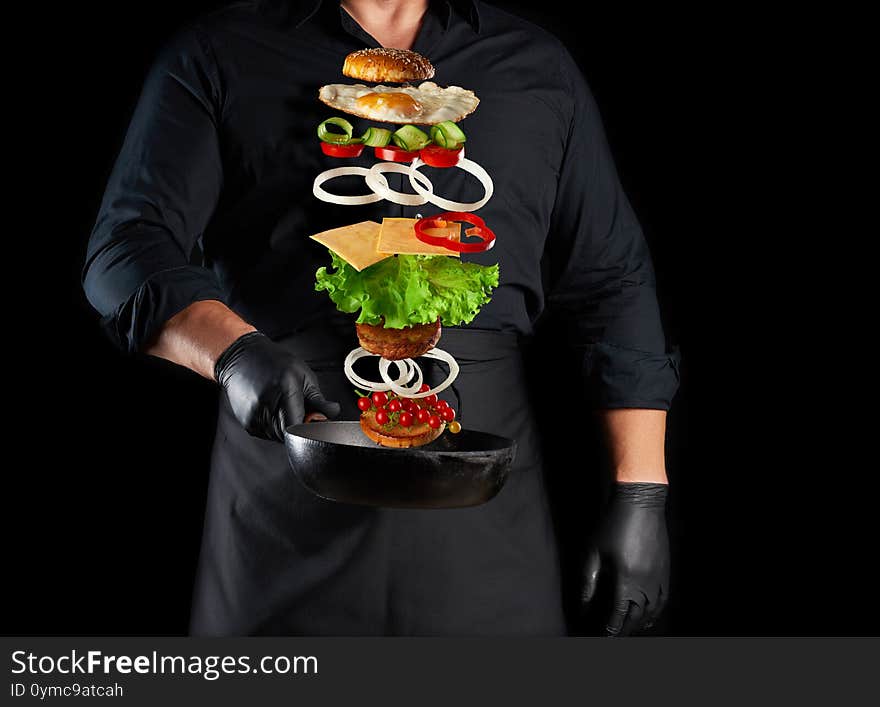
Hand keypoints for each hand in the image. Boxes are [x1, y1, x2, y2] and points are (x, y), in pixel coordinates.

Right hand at [214, 332, 339, 440]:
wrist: (241, 358)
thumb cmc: (273, 362)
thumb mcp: (303, 374)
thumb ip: (318, 398)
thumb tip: (332, 412)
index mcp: (285, 390)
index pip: (300, 427)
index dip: (309, 429)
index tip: (314, 422)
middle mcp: (267, 406)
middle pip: (291, 434)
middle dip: (300, 427)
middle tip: (299, 410)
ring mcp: (254, 417)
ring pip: (279, 437)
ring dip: (287, 426)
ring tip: (283, 405)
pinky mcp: (248, 425)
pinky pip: (268, 434)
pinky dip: (275, 426)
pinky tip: (273, 408)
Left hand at [582, 482, 669, 635]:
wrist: (640, 504)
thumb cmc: (612, 525)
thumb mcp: (593, 552)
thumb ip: (588, 582)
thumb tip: (584, 606)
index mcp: (625, 580)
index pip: (617, 614)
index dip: (610, 628)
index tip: (604, 636)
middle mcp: (645, 584)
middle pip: (635, 617)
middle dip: (624, 629)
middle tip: (614, 635)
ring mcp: (658, 578)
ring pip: (652, 612)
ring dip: (640, 624)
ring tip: (630, 629)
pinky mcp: (665, 571)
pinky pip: (663, 600)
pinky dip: (656, 612)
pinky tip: (649, 615)